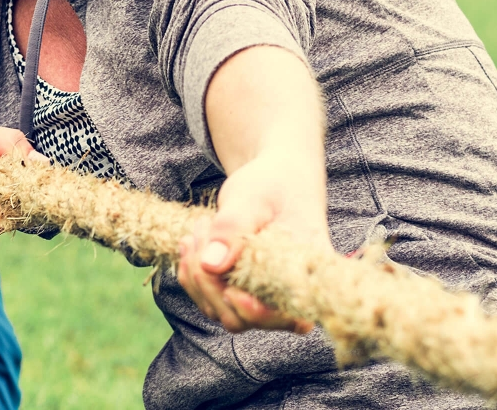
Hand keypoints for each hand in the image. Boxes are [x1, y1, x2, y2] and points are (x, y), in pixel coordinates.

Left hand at [174, 149, 327, 333]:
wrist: (276, 178)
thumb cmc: (273, 184)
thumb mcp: (252, 198)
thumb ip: (233, 228)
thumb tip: (212, 266)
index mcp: (306, 273)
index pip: (286, 316)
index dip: (254, 312)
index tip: (229, 290)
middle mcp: (287, 293)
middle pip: (242, 318)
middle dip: (210, 283)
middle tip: (203, 230)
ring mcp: (262, 296)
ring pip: (221, 312)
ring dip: (198, 277)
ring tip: (199, 229)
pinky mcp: (242, 291)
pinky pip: (210, 300)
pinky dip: (192, 276)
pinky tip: (191, 244)